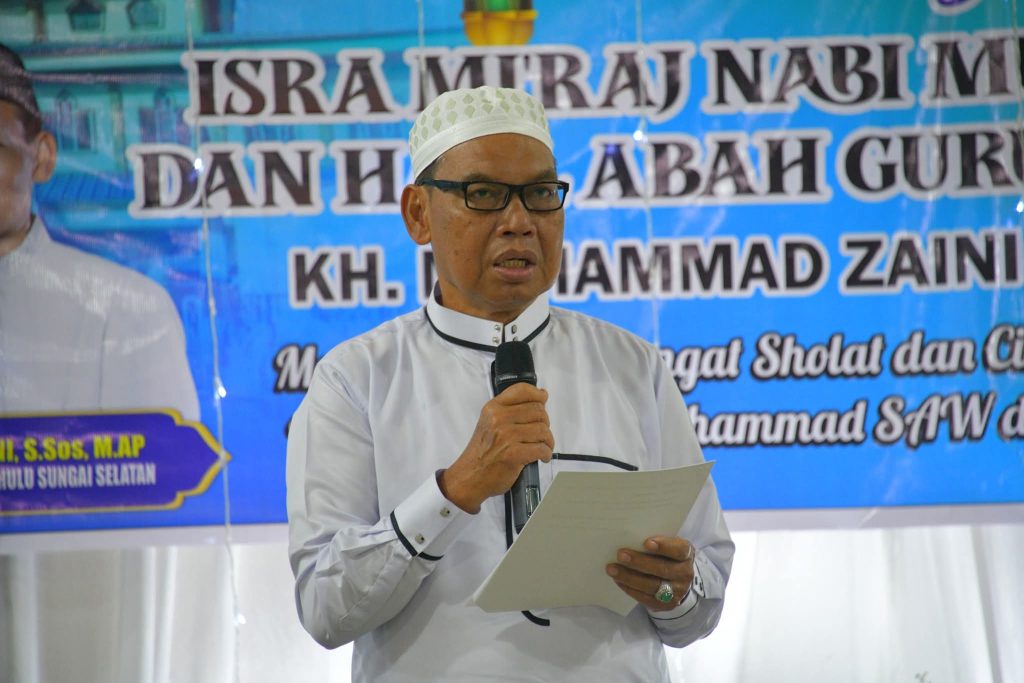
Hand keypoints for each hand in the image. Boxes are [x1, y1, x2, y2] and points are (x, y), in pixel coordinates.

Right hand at [440, 383, 553, 513]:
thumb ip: (507, 411)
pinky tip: (542, 456)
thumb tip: (537, 402)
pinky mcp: (513, 454)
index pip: (521, 390)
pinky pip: (542, 449)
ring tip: (543, 446)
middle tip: (541, 433)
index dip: (537, 394)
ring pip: (543, 430)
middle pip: (538, 410)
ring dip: (548, 441)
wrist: (469, 477)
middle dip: (545, 422)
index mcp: (492, 408)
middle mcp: (498, 419)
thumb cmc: (481, 452)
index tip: (543, 398)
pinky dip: (546, 454)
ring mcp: (506, 436)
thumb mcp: (488, 423)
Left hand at [605, 535, 695, 611]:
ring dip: (629, 577)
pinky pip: (645, 598)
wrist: (678, 581)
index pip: (678, 550)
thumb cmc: (667, 557)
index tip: (646, 542)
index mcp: (686, 555)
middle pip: (662, 569)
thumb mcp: (668, 546)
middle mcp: (684, 574)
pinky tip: (618, 580)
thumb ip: (655, 542)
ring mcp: (676, 592)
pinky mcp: (665, 605)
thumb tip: (629, 536)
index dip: (664, 546)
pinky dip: (629, 588)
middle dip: (639, 562)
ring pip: (652, 585)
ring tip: (612, 569)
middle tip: (621, 554)